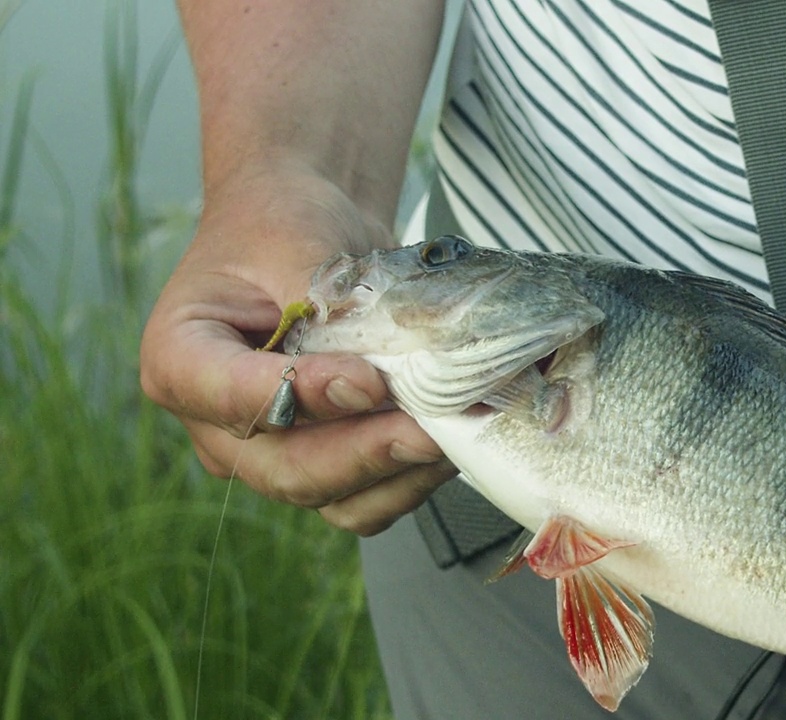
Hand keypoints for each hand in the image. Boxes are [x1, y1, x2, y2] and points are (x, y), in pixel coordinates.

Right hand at [140, 164, 455, 534]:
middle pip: (284, 470)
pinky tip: (449, 441)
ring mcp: (269, 449)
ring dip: (396, 476)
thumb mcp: (295, 243)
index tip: (367, 382)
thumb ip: (324, 310)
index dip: (302, 398)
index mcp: (181, 358)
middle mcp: (215, 421)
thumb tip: (369, 382)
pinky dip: (409, 479)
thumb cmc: (285, 224)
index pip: (233, 398)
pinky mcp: (321, 459)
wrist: (309, 225)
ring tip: (450, 435)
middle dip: (363, 456)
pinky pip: (363, 498)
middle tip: (428, 431)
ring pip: (330, 497)